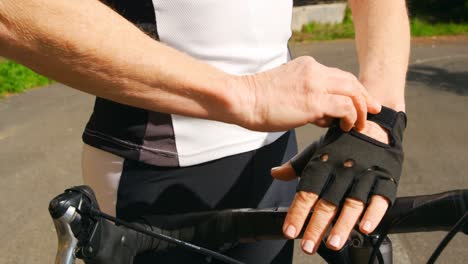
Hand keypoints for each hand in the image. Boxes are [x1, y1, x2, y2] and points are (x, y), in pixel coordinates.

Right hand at [233, 56, 380, 131]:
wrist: (243, 99)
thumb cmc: (259, 100)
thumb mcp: (287, 89)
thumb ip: (307, 95)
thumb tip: (323, 113)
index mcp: (307, 66)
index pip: (338, 76)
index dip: (353, 90)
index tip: (361, 102)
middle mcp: (314, 71)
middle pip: (350, 81)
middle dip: (365, 97)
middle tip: (373, 111)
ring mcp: (315, 84)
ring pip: (352, 91)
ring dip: (361, 109)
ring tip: (361, 125)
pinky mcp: (313, 101)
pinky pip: (345, 107)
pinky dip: (352, 117)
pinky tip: (348, 127)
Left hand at [271, 115, 404, 253]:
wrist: (375, 124)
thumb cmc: (342, 142)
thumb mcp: (317, 149)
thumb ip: (296, 165)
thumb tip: (275, 173)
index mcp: (323, 163)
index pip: (307, 192)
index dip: (297, 213)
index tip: (289, 231)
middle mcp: (342, 170)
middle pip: (328, 202)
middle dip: (316, 226)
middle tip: (307, 246)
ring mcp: (364, 175)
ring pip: (352, 204)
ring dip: (343, 226)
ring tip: (333, 244)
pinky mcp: (385, 179)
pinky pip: (380, 199)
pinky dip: (373, 214)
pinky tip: (365, 229)